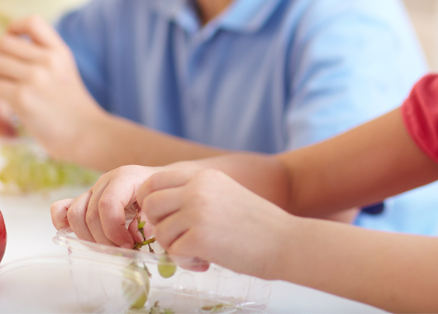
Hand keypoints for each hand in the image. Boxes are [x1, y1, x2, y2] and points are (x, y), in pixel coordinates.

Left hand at [0, 15, 103, 161]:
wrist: (85, 134)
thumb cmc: (72, 108)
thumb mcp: (65, 72)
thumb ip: (45, 59)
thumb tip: (13, 49)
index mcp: (59, 51)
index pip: (32, 22)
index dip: (13, 26)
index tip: (2, 37)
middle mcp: (48, 60)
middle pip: (4, 42)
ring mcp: (36, 78)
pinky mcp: (23, 98)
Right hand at [51, 164, 162, 245]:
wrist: (161, 182)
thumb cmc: (161, 195)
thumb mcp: (160, 205)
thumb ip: (148, 221)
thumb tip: (132, 237)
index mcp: (125, 177)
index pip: (107, 204)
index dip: (114, 230)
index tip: (128, 245)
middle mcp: (105, 181)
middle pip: (90, 215)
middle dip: (104, 240)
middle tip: (121, 251)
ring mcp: (92, 190)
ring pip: (74, 214)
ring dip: (88, 238)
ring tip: (108, 247)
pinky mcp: (84, 200)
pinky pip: (62, 209)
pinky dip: (63, 223)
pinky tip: (79, 236)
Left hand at [135, 168, 291, 279]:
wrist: (286, 241)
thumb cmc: (258, 225)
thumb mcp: (225, 194)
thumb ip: (195, 195)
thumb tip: (159, 209)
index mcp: (203, 176)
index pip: (156, 181)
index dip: (152, 202)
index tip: (163, 219)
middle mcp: (197, 189)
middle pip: (151, 204)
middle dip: (159, 226)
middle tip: (179, 239)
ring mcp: (197, 211)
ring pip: (160, 231)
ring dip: (173, 247)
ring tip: (197, 252)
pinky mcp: (199, 237)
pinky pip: (173, 252)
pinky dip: (185, 262)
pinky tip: (205, 262)